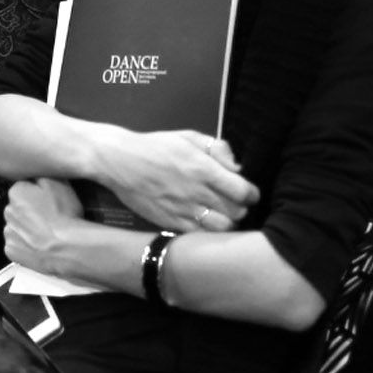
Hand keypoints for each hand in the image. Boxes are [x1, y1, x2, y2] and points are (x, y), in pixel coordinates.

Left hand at [2, 178, 86, 275]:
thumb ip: (43, 174)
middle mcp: (8, 211)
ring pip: (19, 226)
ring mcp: (9, 232)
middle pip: (20, 208)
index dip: (40, 194)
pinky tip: (41, 244)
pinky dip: (26, 245)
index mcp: (16, 192)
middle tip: (51, 217)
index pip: (25, 188)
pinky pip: (18, 244)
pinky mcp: (11, 251)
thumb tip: (37, 173)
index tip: (50, 201)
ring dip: (29, 228)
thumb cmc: (64, 215)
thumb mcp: (59, 183)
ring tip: (48, 232)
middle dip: (32, 211)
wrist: (67, 248)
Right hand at [97, 128, 257, 232]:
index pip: (243, 191)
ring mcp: (183, 209)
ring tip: (221, 215)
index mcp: (204, 168)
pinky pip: (199, 235)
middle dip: (240, 208)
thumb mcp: (188, 136)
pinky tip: (203, 222)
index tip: (249, 193)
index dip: (252, 194)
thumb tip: (237, 167)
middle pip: (236, 212)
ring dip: (226, 223)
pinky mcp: (170, 222)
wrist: (120, 161)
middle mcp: (197, 191)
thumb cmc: (156, 146)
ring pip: (221, 228)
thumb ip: (217, 148)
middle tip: (234, 203)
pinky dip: (207, 231)